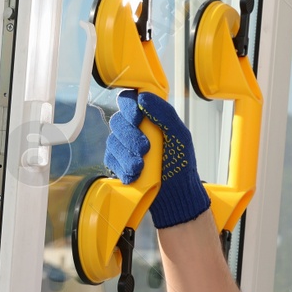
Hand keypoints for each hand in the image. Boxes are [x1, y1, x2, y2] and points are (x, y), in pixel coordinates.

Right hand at [103, 90, 210, 229]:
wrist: (176, 194)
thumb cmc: (181, 163)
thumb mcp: (180, 135)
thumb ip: (164, 113)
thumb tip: (143, 97)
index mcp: (149, 117)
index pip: (128, 100)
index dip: (128, 106)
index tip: (137, 117)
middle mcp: (134, 129)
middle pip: (117, 121)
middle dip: (130, 135)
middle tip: (145, 149)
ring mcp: (124, 147)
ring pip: (112, 141)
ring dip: (127, 155)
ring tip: (141, 166)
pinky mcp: (118, 164)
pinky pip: (110, 160)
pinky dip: (122, 167)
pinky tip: (135, 174)